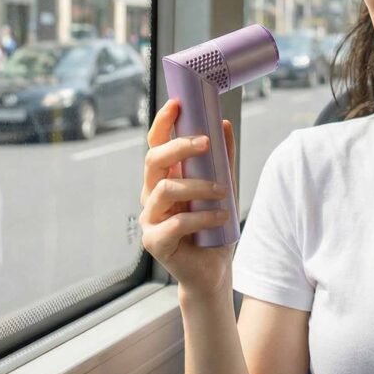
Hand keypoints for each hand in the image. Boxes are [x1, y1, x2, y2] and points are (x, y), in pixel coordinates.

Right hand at [139, 99, 238, 297]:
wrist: (213, 270)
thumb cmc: (213, 228)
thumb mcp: (223, 188)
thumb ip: (222, 159)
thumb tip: (223, 124)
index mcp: (165, 178)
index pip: (156, 143)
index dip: (163, 122)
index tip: (177, 104)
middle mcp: (152, 194)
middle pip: (154, 160)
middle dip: (180, 147)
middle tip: (206, 143)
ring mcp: (150, 218)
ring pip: (166, 190)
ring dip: (199, 187)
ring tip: (223, 194)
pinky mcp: (154, 242)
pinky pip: (176, 222)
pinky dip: (203, 217)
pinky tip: (220, 218)